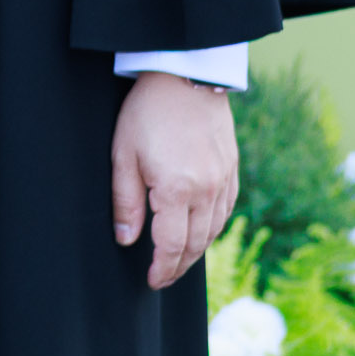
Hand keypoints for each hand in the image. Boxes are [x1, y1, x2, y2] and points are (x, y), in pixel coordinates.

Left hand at [111, 72, 239, 290]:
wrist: (186, 75)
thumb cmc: (147, 111)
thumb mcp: (123, 154)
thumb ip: (124, 201)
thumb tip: (126, 239)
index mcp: (177, 189)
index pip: (171, 245)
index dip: (162, 268)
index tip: (152, 280)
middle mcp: (206, 190)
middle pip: (195, 244)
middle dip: (178, 266)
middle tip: (163, 277)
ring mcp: (223, 180)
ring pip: (213, 230)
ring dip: (196, 249)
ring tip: (178, 259)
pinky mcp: (232, 169)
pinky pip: (225, 210)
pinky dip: (212, 227)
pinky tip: (200, 230)